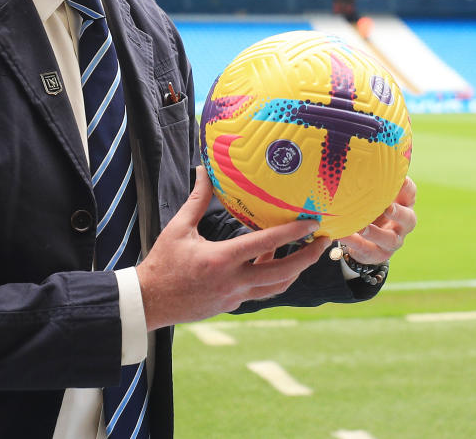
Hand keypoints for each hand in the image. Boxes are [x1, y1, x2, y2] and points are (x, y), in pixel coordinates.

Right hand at [136, 169, 331, 330]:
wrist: (151, 302)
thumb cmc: (163, 262)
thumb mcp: (179, 228)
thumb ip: (197, 200)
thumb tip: (202, 171)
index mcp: (220, 259)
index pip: (265, 244)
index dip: (292, 233)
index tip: (313, 223)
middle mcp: (233, 281)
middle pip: (282, 273)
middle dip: (308, 257)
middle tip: (324, 241)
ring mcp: (235, 296)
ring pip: (276, 286)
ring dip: (294, 269)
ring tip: (304, 251)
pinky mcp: (233, 305)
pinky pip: (261, 291)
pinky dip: (272, 276)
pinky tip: (272, 260)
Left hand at [338, 176, 416, 264]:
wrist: (367, 240)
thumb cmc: (369, 207)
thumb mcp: (372, 194)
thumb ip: (366, 178)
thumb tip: (347, 148)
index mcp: (403, 203)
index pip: (410, 192)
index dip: (405, 185)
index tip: (396, 178)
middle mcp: (403, 223)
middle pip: (409, 218)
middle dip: (399, 213)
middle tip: (388, 207)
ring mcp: (393, 241)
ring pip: (392, 239)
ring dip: (377, 233)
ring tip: (363, 227)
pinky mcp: (378, 254)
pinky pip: (367, 249)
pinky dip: (356, 243)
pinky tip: (343, 235)